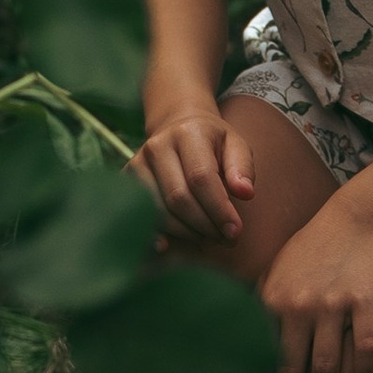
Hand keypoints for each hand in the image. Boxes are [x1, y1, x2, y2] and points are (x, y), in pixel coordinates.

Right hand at [130, 106, 254, 243]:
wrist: (177, 127)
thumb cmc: (211, 142)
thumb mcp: (235, 145)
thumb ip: (242, 168)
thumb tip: (246, 193)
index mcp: (187, 133)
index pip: (201, 177)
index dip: (218, 209)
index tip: (235, 231)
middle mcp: (157, 146)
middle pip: (179, 198)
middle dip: (205, 225)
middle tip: (224, 238)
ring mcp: (138, 163)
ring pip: (159, 211)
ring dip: (186, 232)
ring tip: (207, 236)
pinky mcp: (127, 180)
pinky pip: (140, 214)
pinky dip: (156, 234)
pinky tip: (169, 245)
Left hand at [260, 202, 372, 372]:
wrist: (358, 218)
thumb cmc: (315, 248)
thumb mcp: (278, 270)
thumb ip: (263, 303)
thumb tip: (243, 339)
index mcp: (273, 299)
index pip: (264, 356)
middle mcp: (299, 304)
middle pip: (294, 371)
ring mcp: (333, 303)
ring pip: (327, 367)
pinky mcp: (365, 300)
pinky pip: (364, 348)